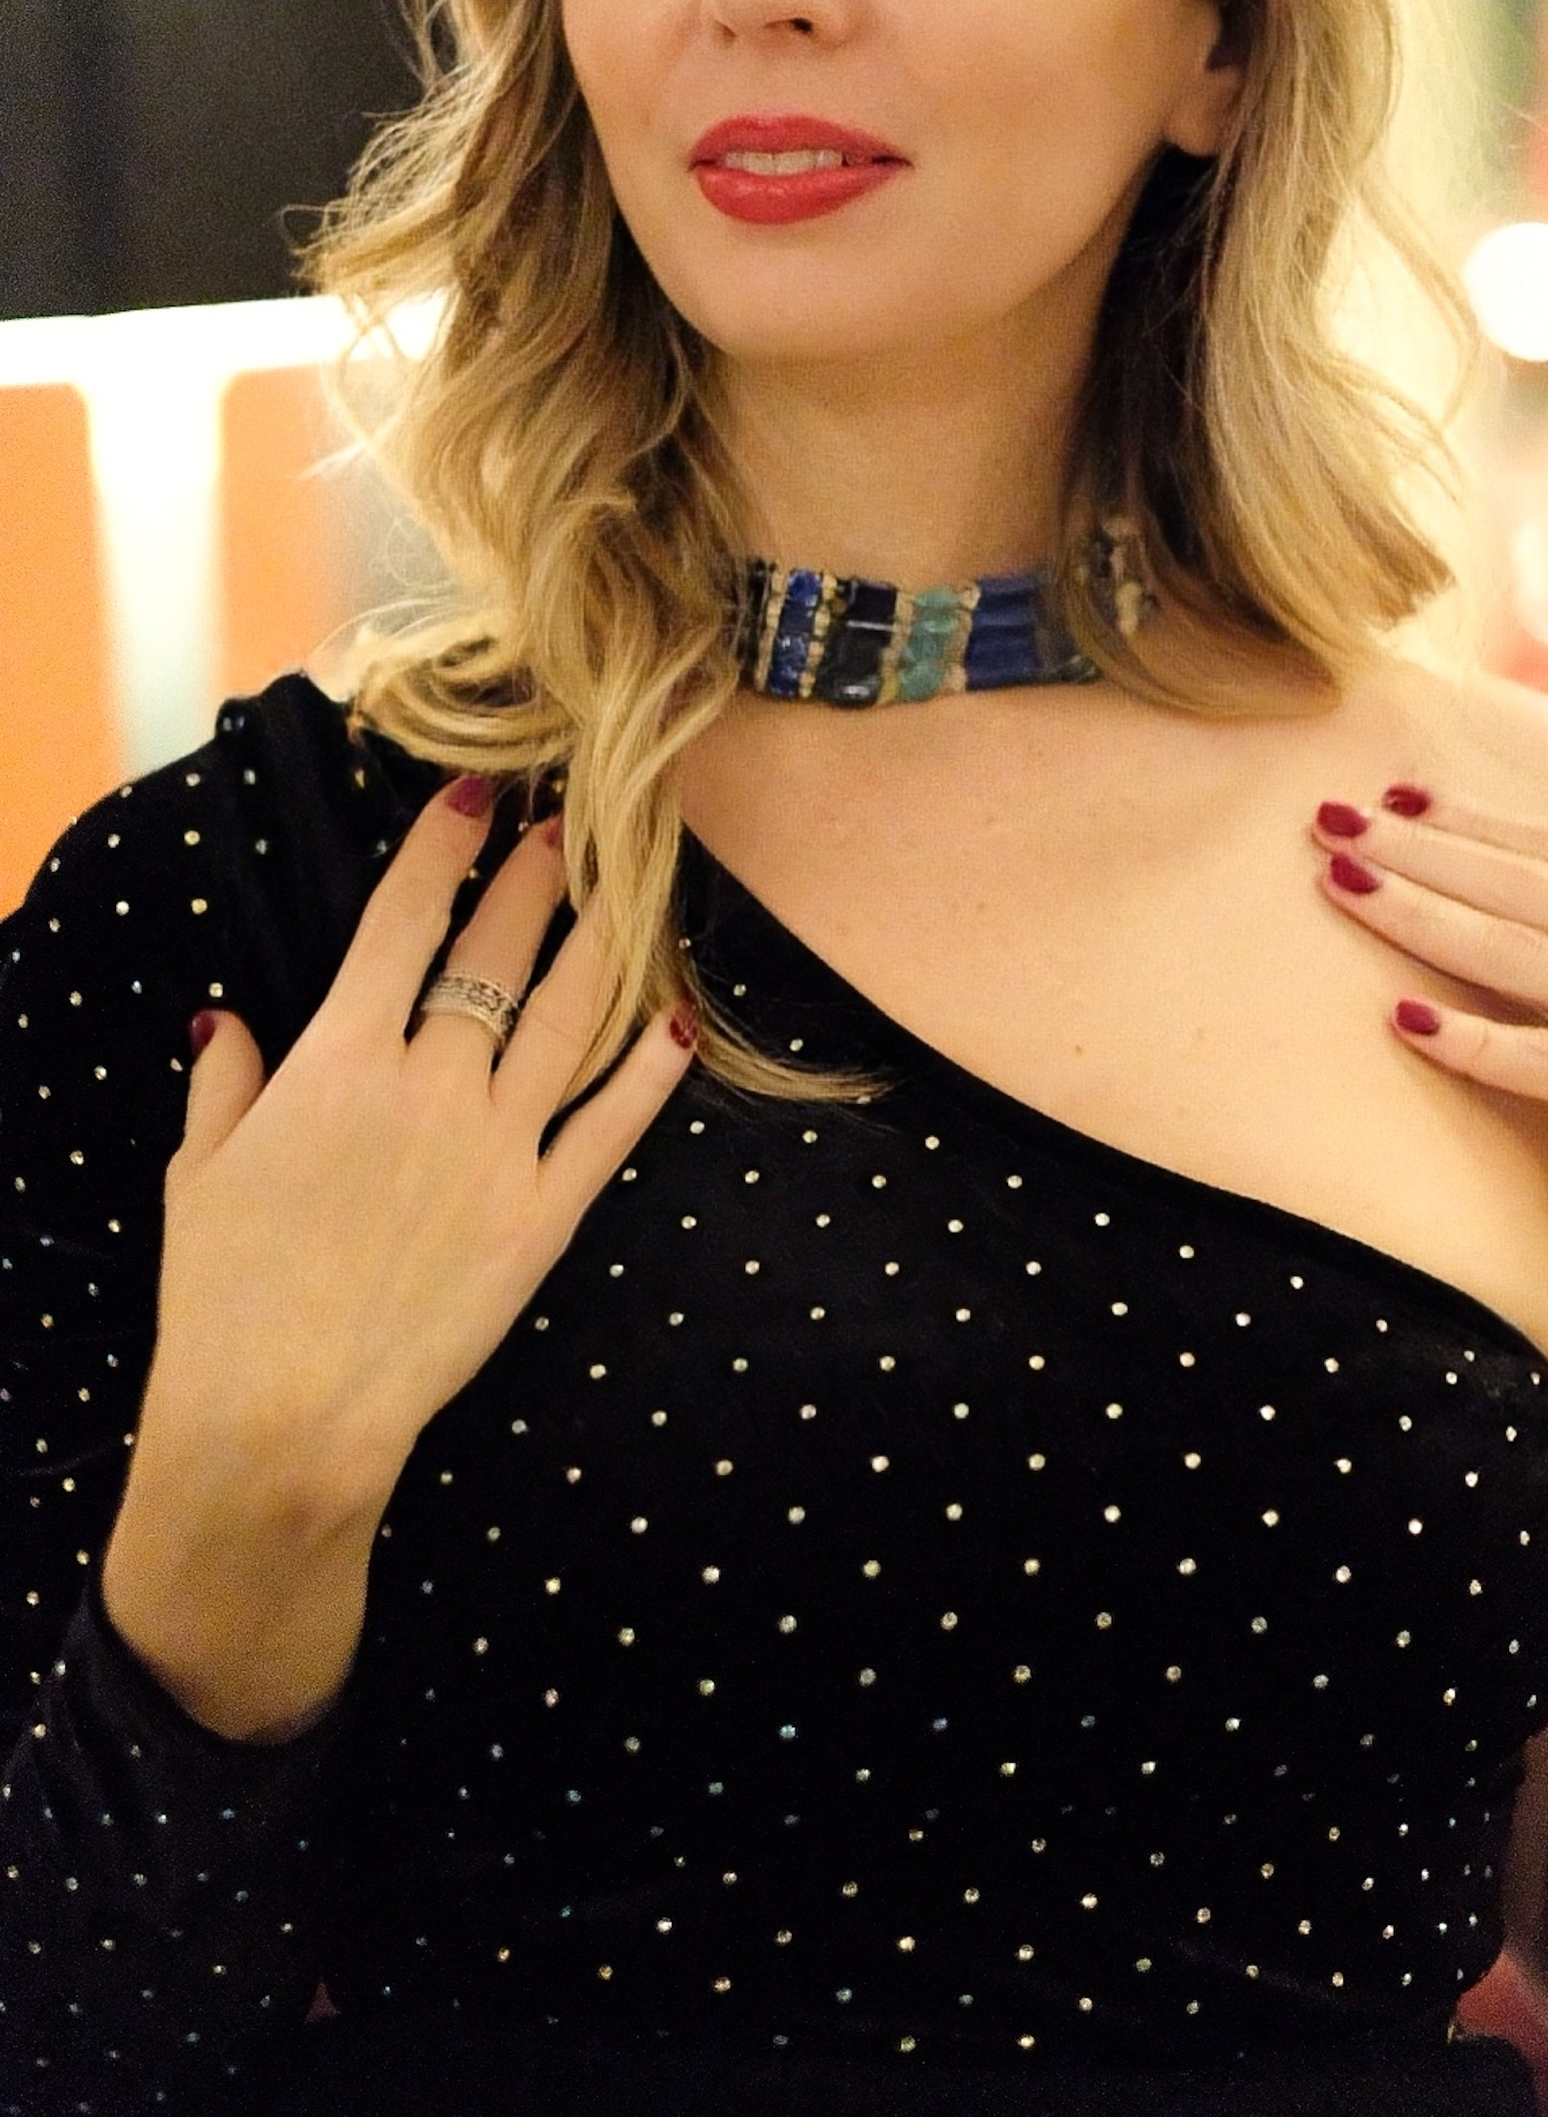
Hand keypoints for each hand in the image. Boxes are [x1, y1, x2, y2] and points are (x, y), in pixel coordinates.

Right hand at [143, 779, 697, 1512]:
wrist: (282, 1419)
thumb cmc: (225, 1297)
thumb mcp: (202, 1175)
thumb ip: (226, 1084)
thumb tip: (228, 1018)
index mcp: (338, 1061)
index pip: (401, 922)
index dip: (443, 847)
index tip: (475, 792)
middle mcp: (428, 1087)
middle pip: (496, 955)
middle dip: (533, 877)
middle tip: (566, 822)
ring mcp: (495, 1151)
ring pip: (567, 1020)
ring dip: (600, 944)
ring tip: (627, 887)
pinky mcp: (542, 1218)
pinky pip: (610, 1126)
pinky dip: (651, 1070)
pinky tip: (680, 1017)